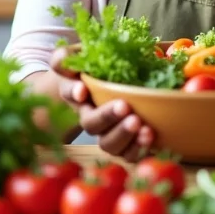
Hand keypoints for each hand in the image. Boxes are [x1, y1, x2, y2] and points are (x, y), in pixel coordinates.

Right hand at [50, 46, 154, 161]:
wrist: (102, 90)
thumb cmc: (90, 70)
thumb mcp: (76, 59)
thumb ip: (65, 58)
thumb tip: (65, 59)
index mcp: (76, 94)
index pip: (70, 92)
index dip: (74, 92)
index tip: (82, 90)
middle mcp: (89, 117)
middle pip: (91, 124)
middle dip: (107, 116)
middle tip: (124, 106)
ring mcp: (106, 133)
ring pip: (109, 144)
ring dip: (125, 136)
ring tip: (142, 127)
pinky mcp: (123, 143)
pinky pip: (127, 155)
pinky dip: (138, 151)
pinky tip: (149, 140)